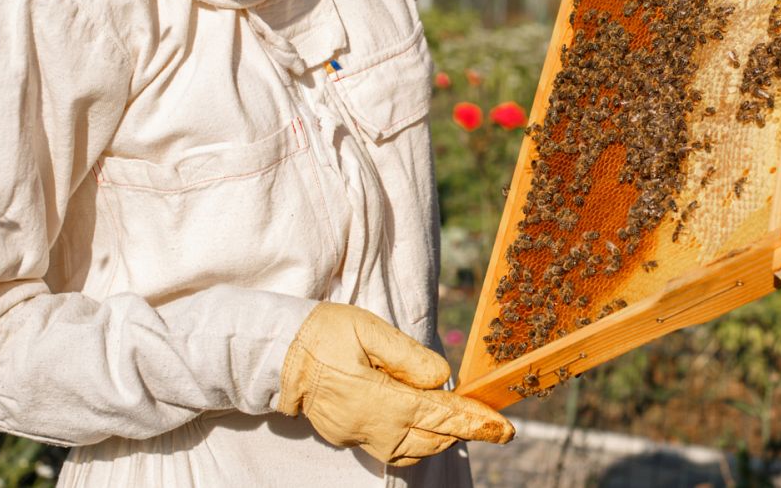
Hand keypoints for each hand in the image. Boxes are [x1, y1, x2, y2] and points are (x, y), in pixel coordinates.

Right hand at [276, 302, 513, 465]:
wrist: (276, 352)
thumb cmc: (323, 333)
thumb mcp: (369, 330)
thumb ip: (408, 356)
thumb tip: (441, 377)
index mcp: (381, 399)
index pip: (440, 415)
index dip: (475, 422)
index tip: (504, 429)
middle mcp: (372, 426)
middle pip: (431, 439)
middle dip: (461, 431)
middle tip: (486, 421)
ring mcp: (357, 434)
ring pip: (410, 451)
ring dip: (437, 438)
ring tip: (456, 420)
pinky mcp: (346, 435)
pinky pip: (389, 448)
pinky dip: (412, 440)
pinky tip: (420, 421)